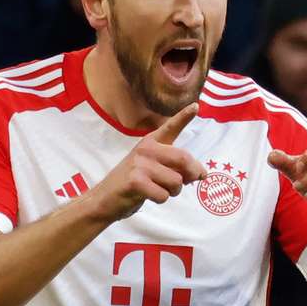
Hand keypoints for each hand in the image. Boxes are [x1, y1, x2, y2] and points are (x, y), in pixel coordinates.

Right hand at [92, 103, 206, 220]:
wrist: (104, 198)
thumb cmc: (134, 183)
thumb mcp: (153, 168)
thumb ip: (175, 166)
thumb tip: (202, 174)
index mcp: (151, 142)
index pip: (170, 127)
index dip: (184, 116)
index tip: (195, 106)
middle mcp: (146, 149)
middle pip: (183, 158)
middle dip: (192, 174)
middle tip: (188, 183)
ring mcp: (139, 164)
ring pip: (176, 181)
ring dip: (173, 191)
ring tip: (158, 189)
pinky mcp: (135, 181)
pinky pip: (164, 195)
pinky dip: (161, 200)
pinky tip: (147, 196)